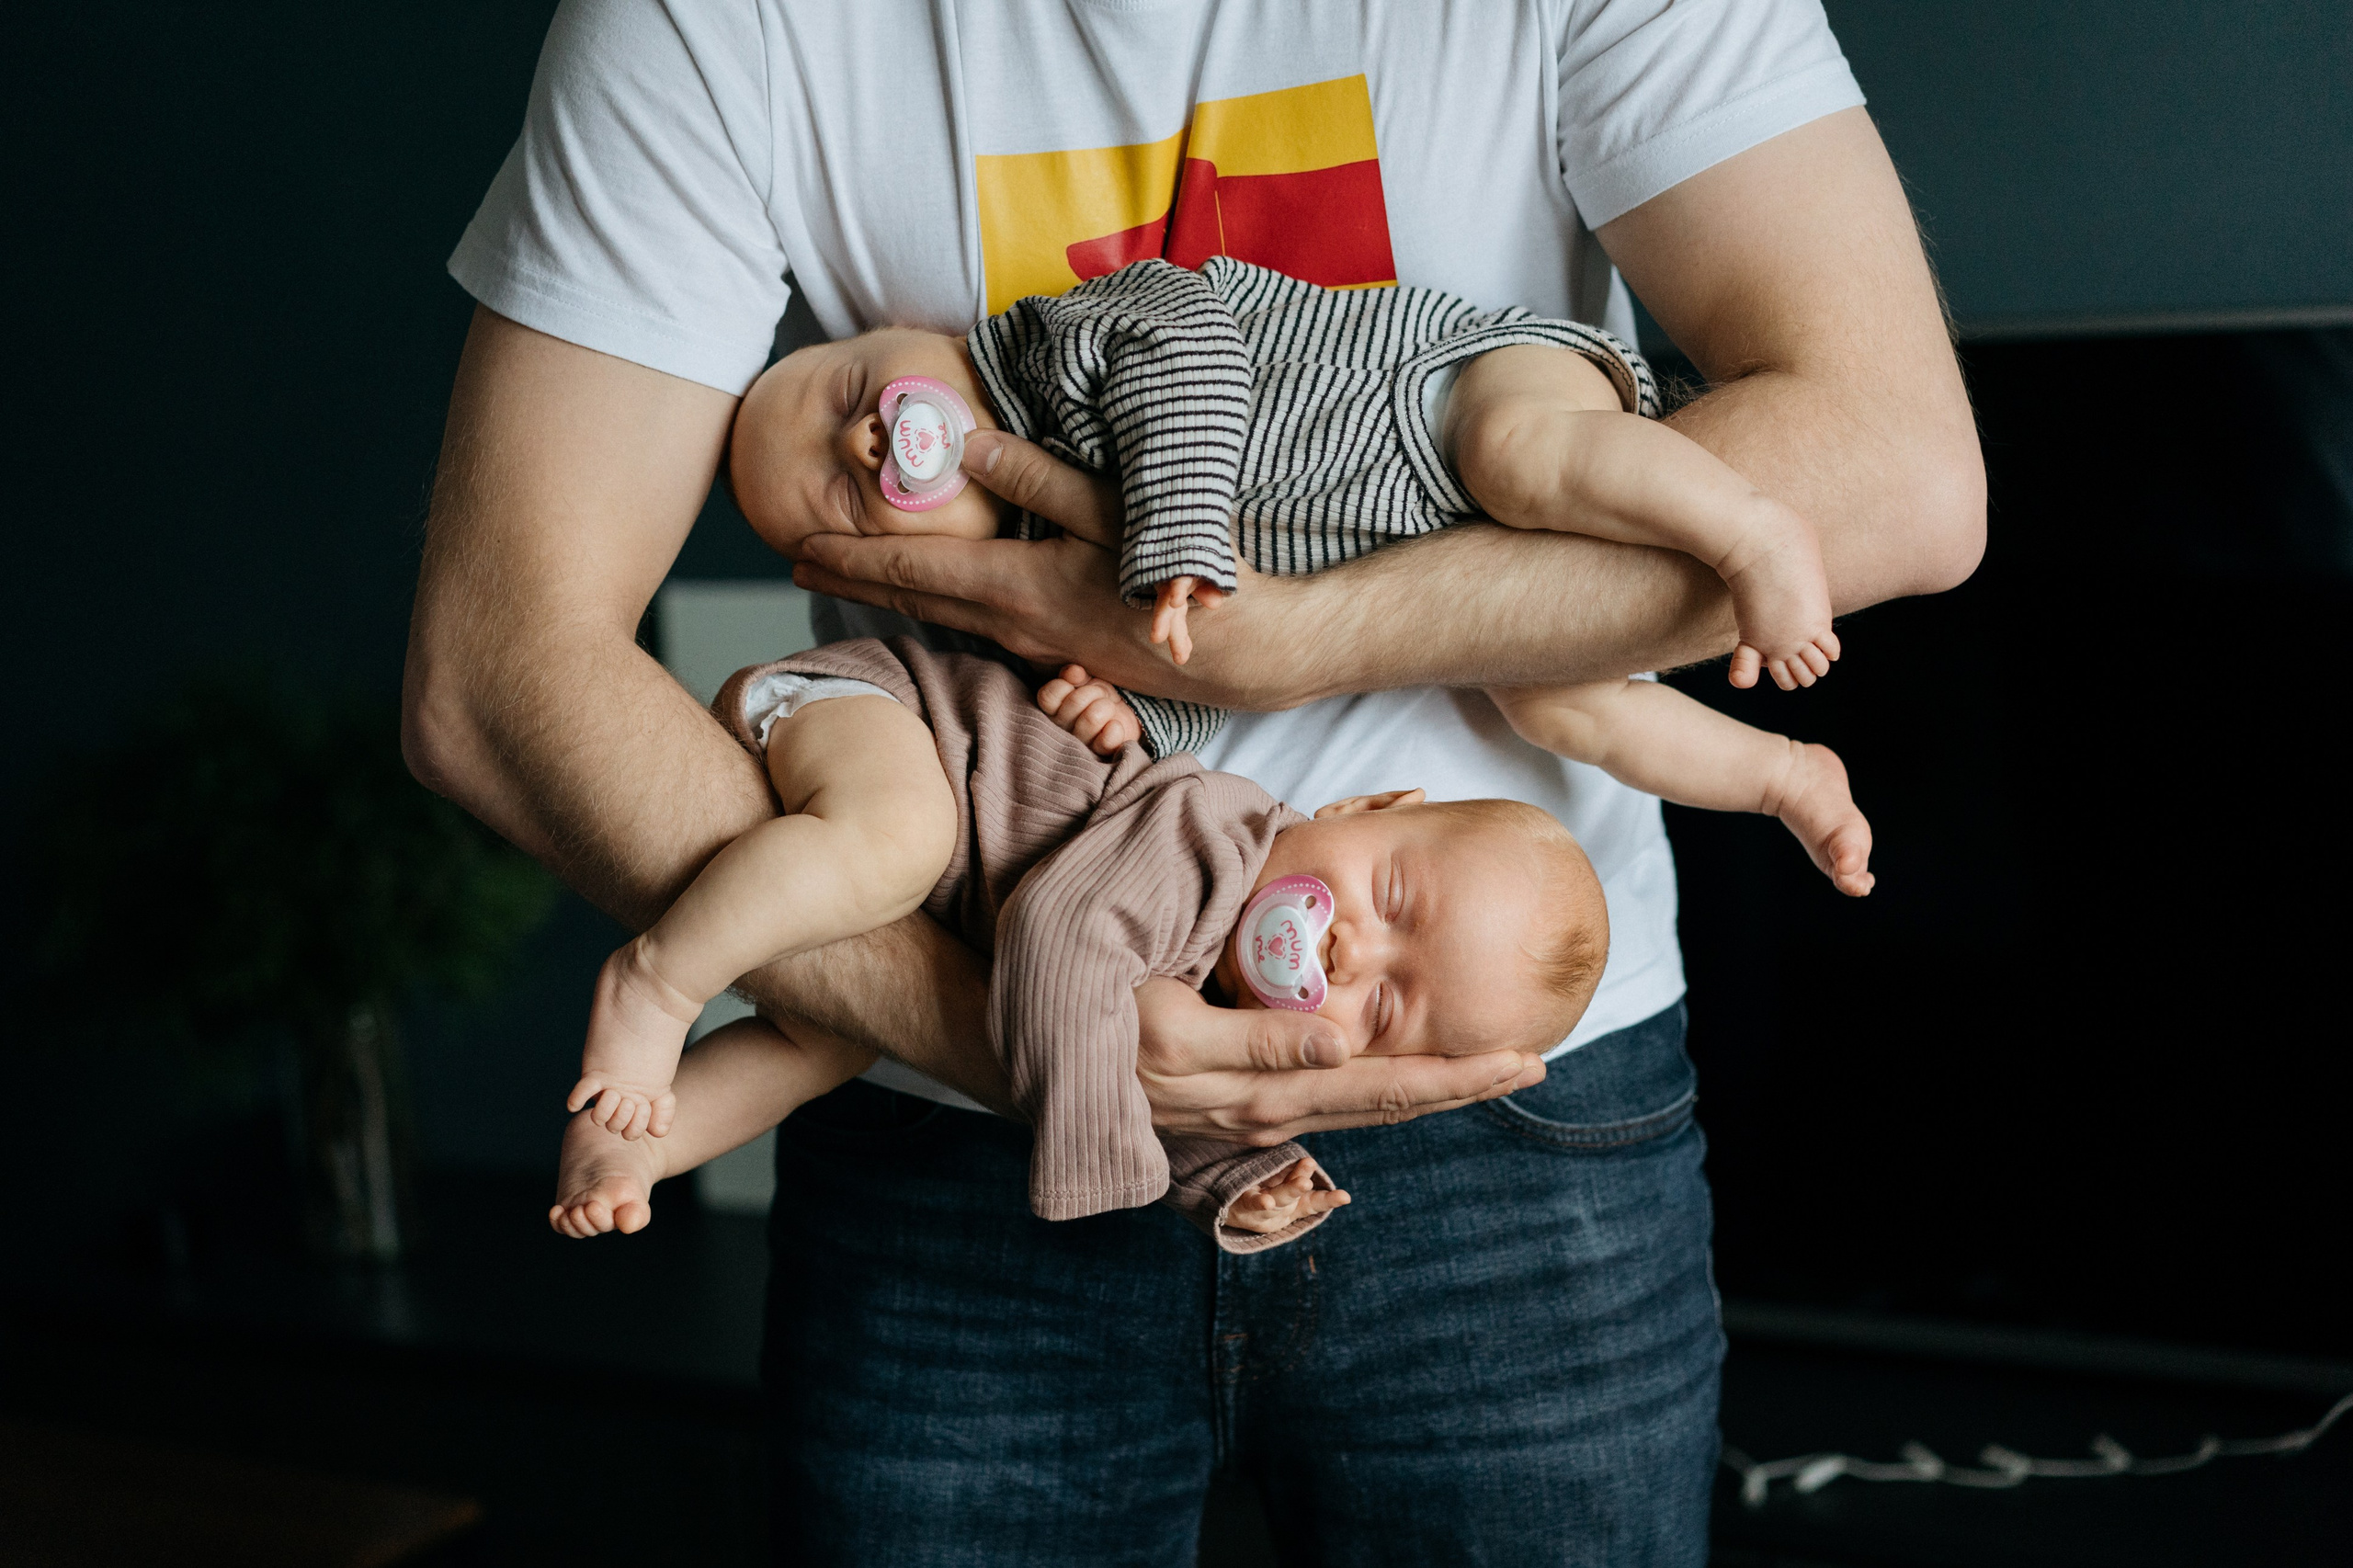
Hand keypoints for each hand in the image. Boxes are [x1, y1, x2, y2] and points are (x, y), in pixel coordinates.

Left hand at [792, 429, 1301, 705]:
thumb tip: (962, 444)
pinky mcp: (1064, 657)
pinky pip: (983, 630)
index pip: (911, 572)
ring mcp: (1039, 649)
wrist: (1247, 654)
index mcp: (1016, 588)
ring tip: (854, 574)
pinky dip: (943, 610)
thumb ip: (1035, 475)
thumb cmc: (1185, 576)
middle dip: (852, 579)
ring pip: (946, 620)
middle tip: (798, 559)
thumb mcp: (1111, 508)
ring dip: (894, 597)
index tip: (797, 544)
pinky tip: (942, 599)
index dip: (849, 557)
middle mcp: (1014, 627)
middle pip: (914, 602)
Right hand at [1036, 663, 1140, 754]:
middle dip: (1095, 691)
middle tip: (1101, 695)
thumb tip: (1074, 672)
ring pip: (1092, 718)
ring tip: (1109, 708)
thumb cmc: (1098, 697)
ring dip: (1106, 706)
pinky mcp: (1100, 753)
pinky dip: (1114, 729)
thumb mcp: (1086, 680)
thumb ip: (1075, 675)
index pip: (1048, 695)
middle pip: (1075, 701)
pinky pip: (1106, 741)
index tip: (1078, 682)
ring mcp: (1080, 744)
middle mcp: (1061, 729)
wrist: (1125, 715)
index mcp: (1053, 710)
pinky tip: (1115, 725)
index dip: (1065, 685)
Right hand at [1134, 976, 1543, 1144]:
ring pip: (1364, 1103)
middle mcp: (1272, 1110)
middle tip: (1534, 1062)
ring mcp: (1258, 1109)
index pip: (1384, 1088)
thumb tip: (1341, 1042)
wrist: (1034, 1051)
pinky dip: (1381, 1085)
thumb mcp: (1172, 1030)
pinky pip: (1330, 1096)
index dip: (1457, 1075)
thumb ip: (1257, 1039)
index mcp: (1265, 1092)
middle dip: (1463, 1084)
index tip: (1523, 1059)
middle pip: (1388, 1103)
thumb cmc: (1097, 1021)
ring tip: (1489, 1066)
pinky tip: (1404, 1070)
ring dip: (1429, 1086)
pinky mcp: (1241, 1099)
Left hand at [1223, 1155, 1350, 1234]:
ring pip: (1279, 1198)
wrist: (1226, 1207)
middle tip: (1312, 1179)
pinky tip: (1266, 1200)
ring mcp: (1263, 1209)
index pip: (1315, 1202)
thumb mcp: (1281, 1181)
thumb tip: (1311, 1161)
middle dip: (1303, 1187)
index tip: (1345, 1197)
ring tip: (1302, 1182)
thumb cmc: (1261, 1189)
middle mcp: (1281, 1208)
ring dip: (1290, 1190)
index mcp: (1294, 1204)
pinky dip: (1261, 1202)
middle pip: (1294, 1197)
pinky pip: (1254, 1203)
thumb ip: (1297, 1173)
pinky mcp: (1245, 1205)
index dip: (1330, 1200)